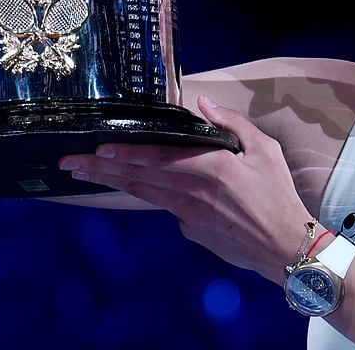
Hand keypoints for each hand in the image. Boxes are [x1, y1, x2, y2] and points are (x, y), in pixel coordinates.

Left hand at [59, 97, 313, 281]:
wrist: (285, 248)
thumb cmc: (278, 196)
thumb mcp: (265, 150)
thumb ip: (233, 124)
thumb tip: (202, 105)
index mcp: (211, 168)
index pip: (158, 157)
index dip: (125, 153)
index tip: (97, 148)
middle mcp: (193, 192)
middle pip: (138, 177)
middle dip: (100, 168)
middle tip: (68, 162)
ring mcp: (188, 215)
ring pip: (142, 192)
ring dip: (110, 182)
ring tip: (82, 173)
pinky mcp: (190, 229)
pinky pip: (163, 206)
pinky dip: (143, 194)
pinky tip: (128, 185)